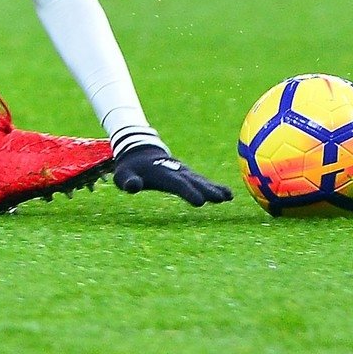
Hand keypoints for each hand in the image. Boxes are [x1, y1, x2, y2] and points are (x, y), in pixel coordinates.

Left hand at [114, 144, 232, 205]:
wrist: (140, 152)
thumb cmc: (131, 168)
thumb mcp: (124, 175)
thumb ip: (128, 181)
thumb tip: (132, 187)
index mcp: (163, 174)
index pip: (177, 184)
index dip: (188, 192)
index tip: (200, 201)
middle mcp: (177, 172)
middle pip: (194, 182)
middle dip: (206, 190)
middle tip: (220, 199)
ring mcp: (185, 173)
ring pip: (201, 181)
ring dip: (214, 189)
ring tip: (227, 197)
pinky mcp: (189, 175)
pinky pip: (203, 181)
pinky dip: (215, 187)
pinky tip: (228, 195)